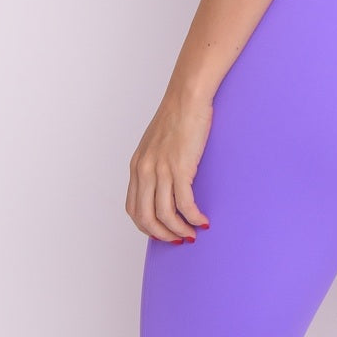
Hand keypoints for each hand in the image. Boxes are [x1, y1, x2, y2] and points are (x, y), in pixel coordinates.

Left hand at [126, 92, 212, 242]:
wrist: (188, 97)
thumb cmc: (178, 115)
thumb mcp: (157, 143)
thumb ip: (156, 163)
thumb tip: (166, 184)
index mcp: (137, 165)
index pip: (133, 208)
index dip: (146, 226)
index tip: (162, 231)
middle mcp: (145, 170)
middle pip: (145, 217)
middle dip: (161, 234)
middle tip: (178, 239)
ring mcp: (161, 170)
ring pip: (164, 215)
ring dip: (178, 230)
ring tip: (192, 233)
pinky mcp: (180, 168)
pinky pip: (184, 204)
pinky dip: (192, 218)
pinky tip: (202, 220)